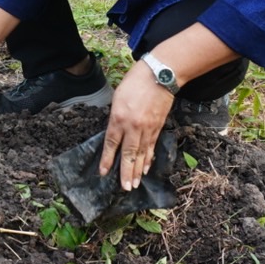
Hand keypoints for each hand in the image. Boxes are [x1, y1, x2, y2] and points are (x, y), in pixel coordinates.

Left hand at [99, 61, 176, 190]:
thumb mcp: (117, 98)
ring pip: (141, 154)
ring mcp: (147, 128)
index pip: (111, 143)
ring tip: (134, 184)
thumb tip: (114, 131)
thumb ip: (115, 117)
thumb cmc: (135, 82)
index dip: (107, 159)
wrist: (160, 75)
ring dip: (138, 170)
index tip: (103, 172)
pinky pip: (151, 147)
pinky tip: (146, 168)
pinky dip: (149, 159)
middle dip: (126, 172)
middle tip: (125, 188)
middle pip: (128, 154)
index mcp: (119, 118)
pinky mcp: (158, 127)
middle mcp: (133, 126)